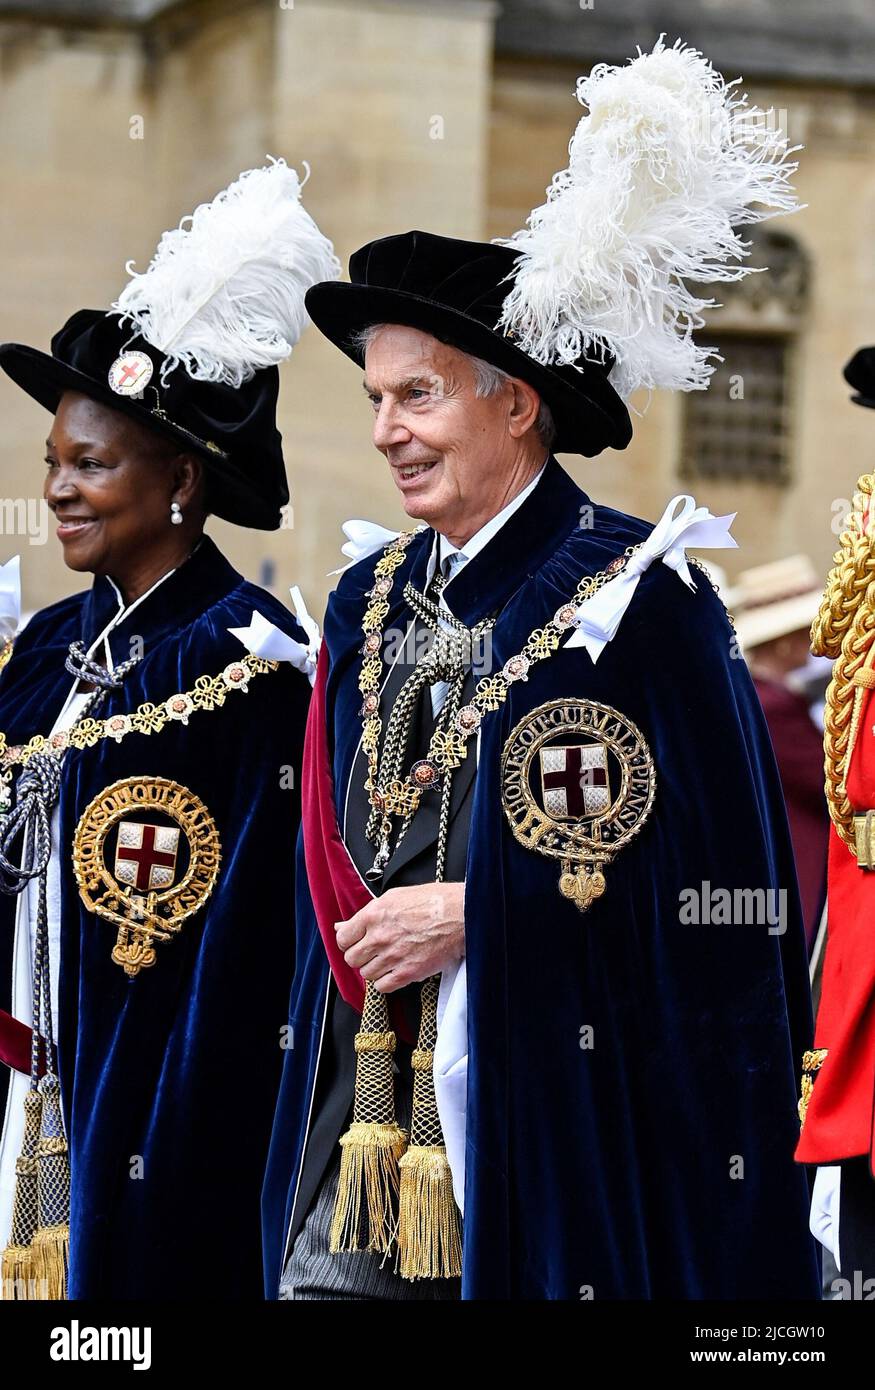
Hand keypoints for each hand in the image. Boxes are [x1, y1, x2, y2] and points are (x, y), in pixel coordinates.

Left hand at [335, 881, 464, 992]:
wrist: (463, 914)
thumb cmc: (434, 901)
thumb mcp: (395, 897)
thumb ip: (366, 914)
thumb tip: (342, 926)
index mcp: (374, 914)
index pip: (343, 939)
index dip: (349, 942)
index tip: (357, 943)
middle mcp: (380, 936)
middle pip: (352, 959)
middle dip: (361, 957)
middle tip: (374, 952)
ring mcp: (393, 956)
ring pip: (366, 974)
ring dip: (375, 969)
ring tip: (389, 960)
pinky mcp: (408, 972)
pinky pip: (382, 987)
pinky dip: (386, 982)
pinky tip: (396, 971)